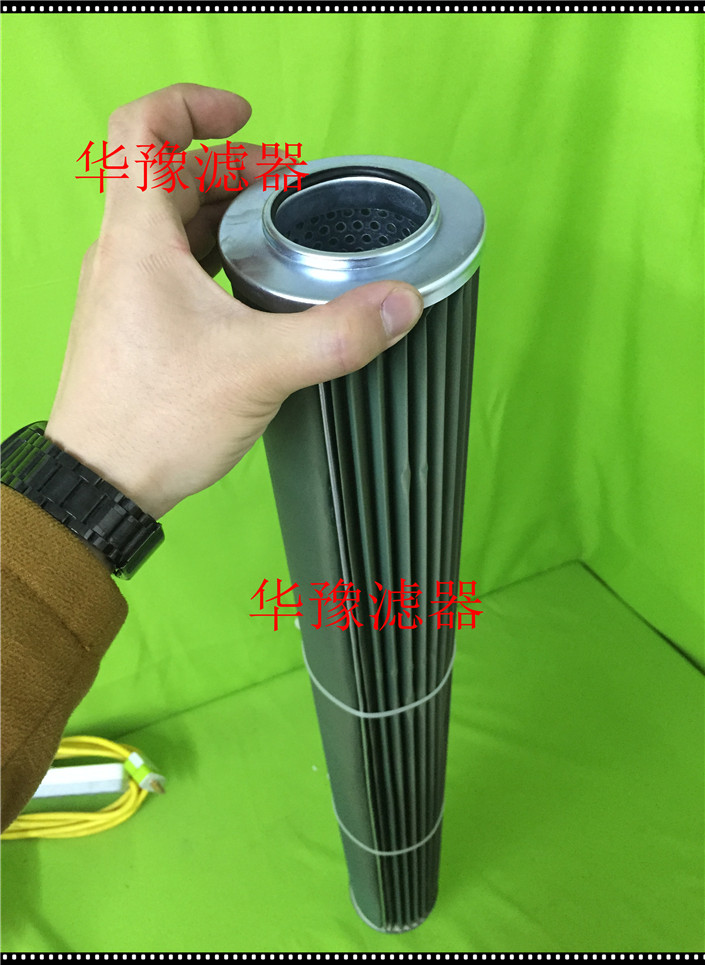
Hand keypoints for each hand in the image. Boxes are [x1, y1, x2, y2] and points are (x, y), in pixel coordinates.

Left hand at [45, 83, 422, 520]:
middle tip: (288, 187)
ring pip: (172, 226)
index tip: (247, 119)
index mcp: (139, 239)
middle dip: (232, 170)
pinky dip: (212, 258)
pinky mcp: (134, 327)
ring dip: (223, 215)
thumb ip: (337, 334)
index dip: (193, 107)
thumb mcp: (260, 369)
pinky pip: (172, 268)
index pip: (141, 131)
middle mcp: (123, 255)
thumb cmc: (158, 417)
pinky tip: (252, 290)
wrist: (102, 484)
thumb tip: (404, 302)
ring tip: (279, 231)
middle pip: (170, 178)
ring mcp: (124, 292)